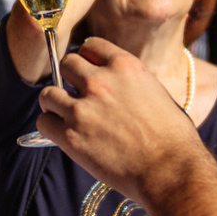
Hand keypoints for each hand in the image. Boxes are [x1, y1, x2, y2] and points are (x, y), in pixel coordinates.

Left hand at [33, 37, 206, 200]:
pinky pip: (43, 122)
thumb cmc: (173, 138)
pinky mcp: (71, 136)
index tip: (87, 71)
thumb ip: (129, 83)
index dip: (87, 59)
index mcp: (125, 66)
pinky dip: (50, 128)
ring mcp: (83, 108)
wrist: (170, 170)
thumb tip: (114, 87)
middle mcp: (100, 81)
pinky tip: (62, 135)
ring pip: (48, 94)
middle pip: (66, 64)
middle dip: (69, 79)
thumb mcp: (156, 93)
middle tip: (76, 96)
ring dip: (54, 104)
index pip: (90, 45)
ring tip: (63, 116)